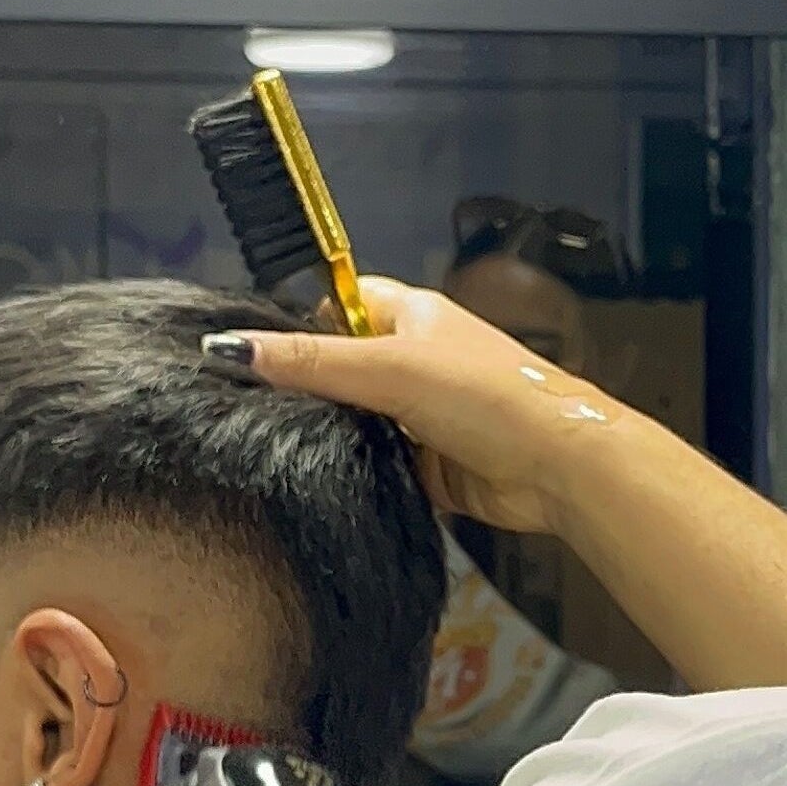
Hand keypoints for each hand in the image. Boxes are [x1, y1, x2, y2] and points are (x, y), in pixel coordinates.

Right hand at [215, 276, 628, 533]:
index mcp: (412, 316)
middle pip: (340, 365)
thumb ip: (311, 362)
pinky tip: (311, 482)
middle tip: (241, 411)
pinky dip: (353, 471)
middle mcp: (414, 359)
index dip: (299, 322)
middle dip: (303, 387)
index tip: (247, 354)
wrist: (558, 467)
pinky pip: (375, 462)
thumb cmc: (485, 396)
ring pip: (354, 419)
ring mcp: (421, 414)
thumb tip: (227, 347)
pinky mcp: (426, 465)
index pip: (338, 303)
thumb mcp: (391, 368)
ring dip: (326, 434)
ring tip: (261, 448)